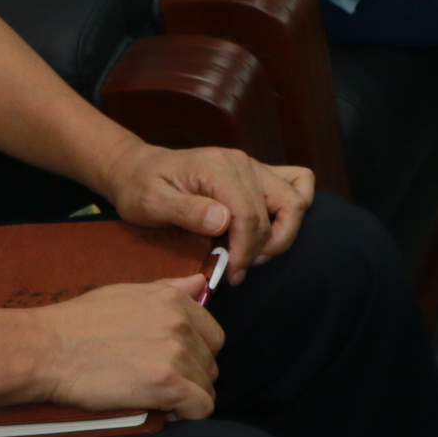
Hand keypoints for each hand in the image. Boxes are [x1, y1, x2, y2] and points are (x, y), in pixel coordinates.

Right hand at [21, 278, 224, 419]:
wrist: (44, 350)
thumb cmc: (77, 323)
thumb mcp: (125, 294)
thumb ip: (167, 290)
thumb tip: (201, 282)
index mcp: (173, 301)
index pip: (213, 335)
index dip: (197, 353)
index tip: (173, 363)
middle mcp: (180, 324)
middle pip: (211, 363)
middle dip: (192, 375)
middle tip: (159, 380)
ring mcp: (176, 354)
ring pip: (207, 386)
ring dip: (187, 395)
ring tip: (154, 393)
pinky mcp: (168, 383)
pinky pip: (202, 407)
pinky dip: (188, 413)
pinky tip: (165, 408)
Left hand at [93, 142, 314, 279]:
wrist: (138, 169)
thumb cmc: (140, 187)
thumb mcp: (149, 202)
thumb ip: (185, 210)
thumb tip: (223, 221)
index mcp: (216, 168)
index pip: (249, 213)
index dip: (246, 249)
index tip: (232, 273)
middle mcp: (242, 163)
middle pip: (280, 209)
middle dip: (264, 246)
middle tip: (239, 268)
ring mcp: (255, 166)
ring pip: (296, 199)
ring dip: (284, 232)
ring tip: (256, 253)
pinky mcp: (260, 173)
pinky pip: (299, 182)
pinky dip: (297, 206)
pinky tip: (274, 227)